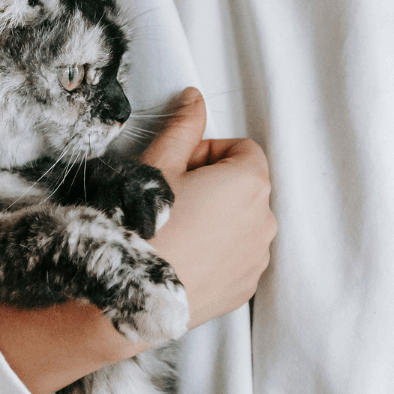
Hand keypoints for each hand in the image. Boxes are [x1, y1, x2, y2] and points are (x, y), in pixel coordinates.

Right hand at [0, 88, 273, 393]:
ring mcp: (257, 259)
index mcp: (250, 182)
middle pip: (244, 185)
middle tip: (173, 197)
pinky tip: (183, 256)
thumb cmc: (143, 226)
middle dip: (214, 184)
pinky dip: (218, 251)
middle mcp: (265, 220)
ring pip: (242, 221)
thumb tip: (194, 97)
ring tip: (176, 229)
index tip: (180, 168)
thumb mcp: (160, 163)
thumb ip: (184, 125)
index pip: (243, 149)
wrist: (129, 296)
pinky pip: (238, 256)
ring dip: (218, 218)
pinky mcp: (244, 289)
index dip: (208, 152)